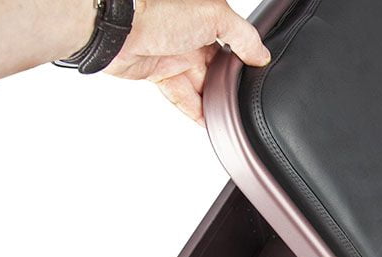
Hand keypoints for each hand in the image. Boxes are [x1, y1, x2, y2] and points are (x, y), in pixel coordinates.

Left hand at [105, 0, 270, 124]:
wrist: (120, 28)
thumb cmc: (160, 11)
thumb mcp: (215, 16)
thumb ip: (243, 36)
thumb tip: (261, 55)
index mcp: (206, 16)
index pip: (234, 40)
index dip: (245, 58)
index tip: (257, 74)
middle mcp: (191, 34)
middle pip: (218, 66)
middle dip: (229, 83)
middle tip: (242, 99)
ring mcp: (175, 54)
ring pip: (201, 84)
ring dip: (213, 100)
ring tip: (227, 115)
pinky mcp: (159, 73)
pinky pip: (181, 95)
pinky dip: (194, 109)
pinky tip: (207, 120)